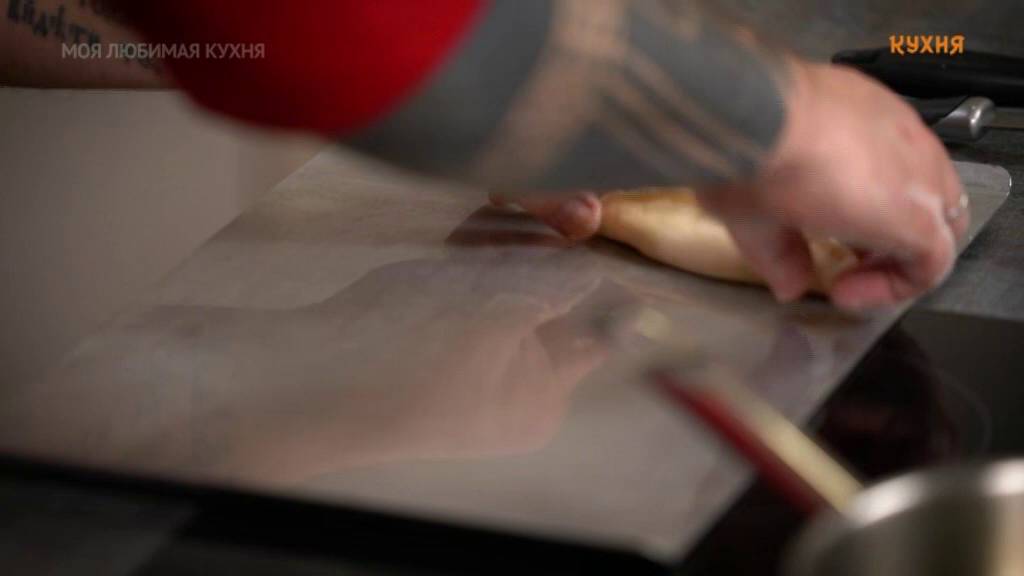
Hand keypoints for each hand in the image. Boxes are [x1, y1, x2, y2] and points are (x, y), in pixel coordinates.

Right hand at [499, 60, 966, 311]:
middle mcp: (887, 133)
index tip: (828, 239)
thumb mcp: (747, 199)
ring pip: (933, 221)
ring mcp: (906, 168)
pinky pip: (930, 262)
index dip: (861, 206)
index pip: (881, 159)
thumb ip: (774, 244)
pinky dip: (893, 285)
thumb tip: (784, 282)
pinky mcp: (910, 211)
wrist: (735, 116)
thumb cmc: (724, 134)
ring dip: (890, 259)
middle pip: (920, 188)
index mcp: (846, 113)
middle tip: (846, 266)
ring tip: (846, 284)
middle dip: (884, 233)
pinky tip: (847, 293)